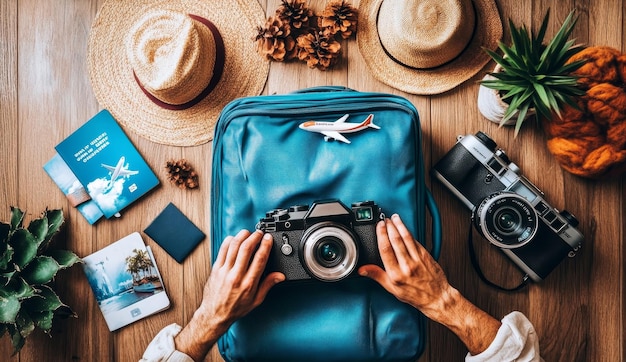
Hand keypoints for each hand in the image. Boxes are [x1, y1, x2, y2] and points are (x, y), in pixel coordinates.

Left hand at [175, 230, 284, 359]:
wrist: (215, 314)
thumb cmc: (235, 308)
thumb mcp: (256, 300)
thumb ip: (268, 285)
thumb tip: (279, 276)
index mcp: (248, 283)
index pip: (259, 259)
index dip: (265, 245)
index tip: (268, 238)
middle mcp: (236, 275)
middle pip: (246, 248)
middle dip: (254, 237)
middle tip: (259, 233)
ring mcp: (224, 271)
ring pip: (233, 246)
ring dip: (242, 236)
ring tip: (248, 233)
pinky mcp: (216, 268)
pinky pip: (223, 250)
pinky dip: (229, 241)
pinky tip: (235, 239)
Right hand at [358, 214, 451, 318]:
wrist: (437, 298)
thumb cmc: (415, 295)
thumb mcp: (392, 289)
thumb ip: (377, 276)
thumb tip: (362, 270)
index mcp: (396, 274)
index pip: (385, 249)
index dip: (381, 234)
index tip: (379, 226)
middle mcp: (407, 265)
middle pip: (396, 240)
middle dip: (390, 227)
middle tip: (385, 219)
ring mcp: (417, 259)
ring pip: (407, 238)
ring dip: (400, 226)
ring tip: (395, 219)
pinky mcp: (426, 256)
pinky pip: (416, 242)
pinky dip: (409, 233)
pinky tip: (405, 229)